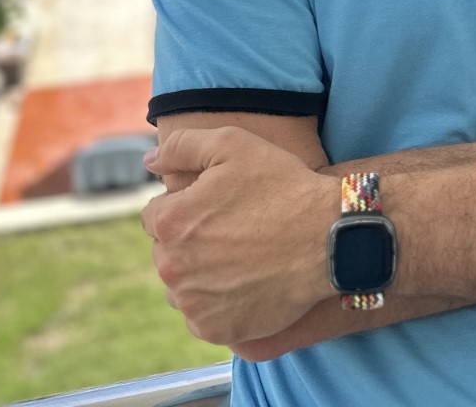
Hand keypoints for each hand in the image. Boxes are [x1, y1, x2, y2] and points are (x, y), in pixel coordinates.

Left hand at [141, 125, 337, 345]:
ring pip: (181, 285)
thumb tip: (148, 161)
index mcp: (171, 222)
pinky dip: (215, 302)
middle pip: (166, 251)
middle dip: (189, 240)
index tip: (216, 205)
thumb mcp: (232, 144)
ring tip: (238, 256)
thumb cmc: (281, 186)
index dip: (185, 205)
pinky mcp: (214, 330)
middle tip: (231, 229)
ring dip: (198, 273)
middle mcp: (173, 268)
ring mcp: (193, 304)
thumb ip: (182, 147)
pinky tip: (244, 281)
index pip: (156, 214)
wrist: (328, 237)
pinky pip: (200, 315)